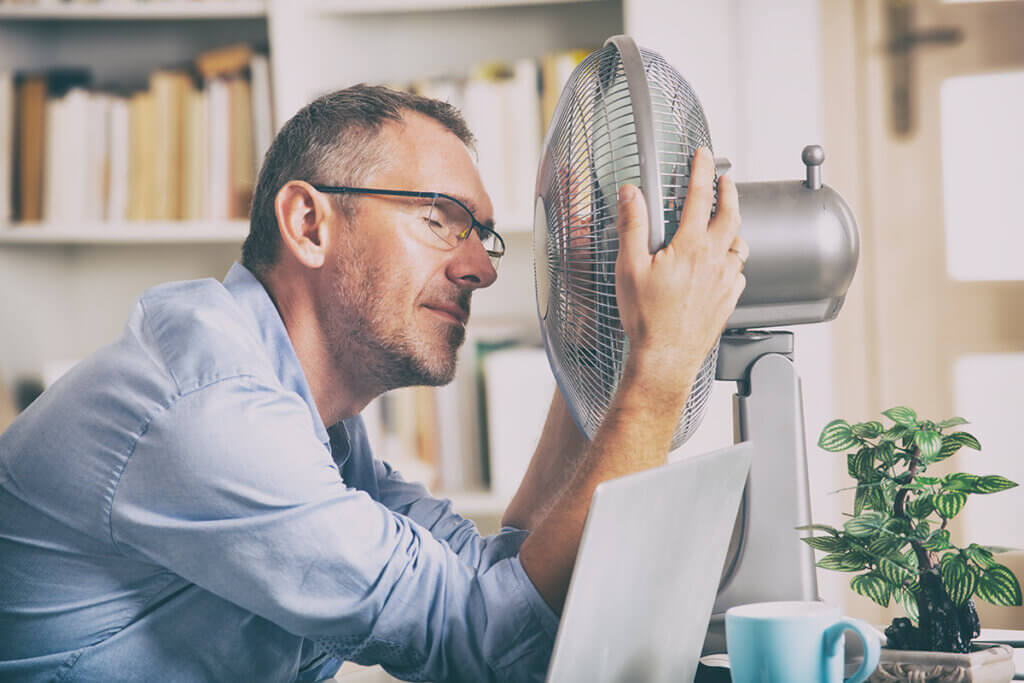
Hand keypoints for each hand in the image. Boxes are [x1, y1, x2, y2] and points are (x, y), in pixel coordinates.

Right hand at [614, 146, 746, 395]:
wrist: (665, 359)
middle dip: (729, 192)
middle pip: (731, 216)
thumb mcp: (628, 268)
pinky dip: (734, 261)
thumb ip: (632, 226)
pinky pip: (739, 273)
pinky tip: (725, 264)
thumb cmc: (646, 319)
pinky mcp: (729, 301)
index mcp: (690, 247)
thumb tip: (631, 194)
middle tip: (726, 180)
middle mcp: (714, 261)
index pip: (700, 197)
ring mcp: (725, 282)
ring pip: (739, 245)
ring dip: (733, 228)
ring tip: (726, 223)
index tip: (704, 155)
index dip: (702, 170)